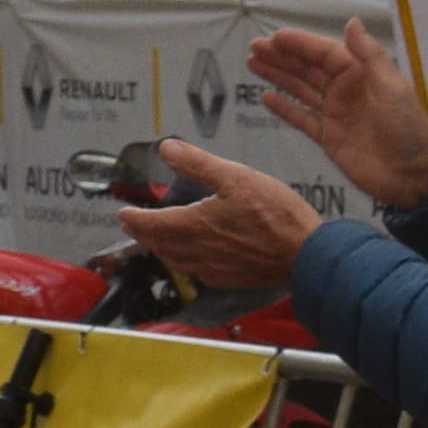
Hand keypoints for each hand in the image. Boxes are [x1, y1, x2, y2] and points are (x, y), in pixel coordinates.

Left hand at [114, 139, 324, 298]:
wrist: (304, 253)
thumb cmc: (275, 214)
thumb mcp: (236, 176)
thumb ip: (197, 163)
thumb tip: (166, 148)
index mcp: (194, 225)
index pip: (151, 224)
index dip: (134, 219)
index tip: (123, 213)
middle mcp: (197, 251)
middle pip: (159, 245)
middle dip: (143, 234)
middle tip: (133, 225)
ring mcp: (212, 269)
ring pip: (175, 260)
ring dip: (160, 249)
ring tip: (156, 240)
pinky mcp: (228, 279)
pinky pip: (195, 272)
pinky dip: (183, 263)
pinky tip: (190, 258)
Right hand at [247, 25, 427, 207]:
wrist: (413, 176)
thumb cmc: (407, 129)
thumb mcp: (392, 87)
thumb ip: (370, 54)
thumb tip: (352, 22)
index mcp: (361, 74)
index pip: (324, 53)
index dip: (300, 44)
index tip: (275, 37)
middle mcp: (345, 90)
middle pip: (307, 68)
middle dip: (281, 57)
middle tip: (254, 47)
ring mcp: (335, 114)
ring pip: (300, 89)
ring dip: (278, 76)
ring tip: (253, 63)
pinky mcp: (328, 138)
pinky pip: (302, 118)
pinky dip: (284, 108)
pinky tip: (266, 97)